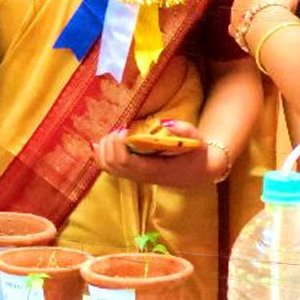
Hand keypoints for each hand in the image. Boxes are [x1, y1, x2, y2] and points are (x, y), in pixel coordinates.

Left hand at [94, 121, 231, 187]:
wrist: (198, 172)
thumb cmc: (196, 154)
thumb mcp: (198, 141)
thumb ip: (185, 130)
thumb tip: (165, 123)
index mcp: (155, 169)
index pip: (126, 162)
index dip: (118, 145)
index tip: (124, 130)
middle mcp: (140, 176)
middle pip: (111, 164)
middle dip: (109, 144)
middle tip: (119, 129)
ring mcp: (133, 176)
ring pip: (106, 167)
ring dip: (103, 148)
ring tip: (113, 134)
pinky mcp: (130, 173)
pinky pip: (107, 167)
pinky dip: (101, 154)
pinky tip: (103, 142)